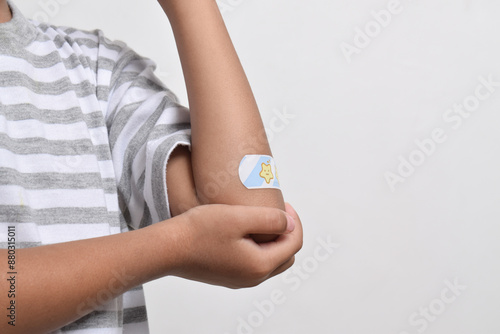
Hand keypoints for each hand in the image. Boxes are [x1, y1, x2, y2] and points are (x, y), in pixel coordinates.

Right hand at [167, 203, 302, 288]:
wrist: (167, 248)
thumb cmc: (199, 231)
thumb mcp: (240, 217)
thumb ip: (271, 219)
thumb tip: (291, 224)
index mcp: (260, 266)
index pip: (294, 244)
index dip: (295, 222)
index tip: (286, 204)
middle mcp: (252, 278)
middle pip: (285, 256)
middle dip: (288, 233)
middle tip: (278, 211)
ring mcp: (239, 279)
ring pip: (270, 260)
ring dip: (273, 240)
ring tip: (262, 219)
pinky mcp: (227, 275)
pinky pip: (254, 262)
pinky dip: (259, 246)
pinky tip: (246, 230)